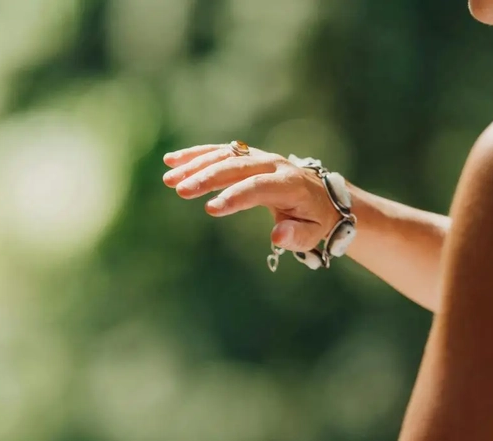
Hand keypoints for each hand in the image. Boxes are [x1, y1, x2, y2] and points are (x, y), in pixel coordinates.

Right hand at [162, 144, 340, 253]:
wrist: (323, 195)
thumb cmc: (314, 220)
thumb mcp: (312, 234)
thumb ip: (296, 236)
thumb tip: (277, 236)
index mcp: (290, 184)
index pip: (258, 187)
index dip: (234, 196)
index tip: (210, 209)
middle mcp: (274, 164)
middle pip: (237, 166)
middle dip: (208, 177)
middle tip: (181, 191)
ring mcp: (259, 157)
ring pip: (225, 155)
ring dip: (196, 165)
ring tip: (170, 179)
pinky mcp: (248, 155)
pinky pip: (220, 151)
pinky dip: (196, 155)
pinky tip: (172, 161)